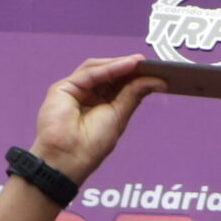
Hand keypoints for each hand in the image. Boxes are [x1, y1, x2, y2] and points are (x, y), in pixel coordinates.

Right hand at [28, 56, 163, 183]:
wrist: (68, 158)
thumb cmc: (90, 146)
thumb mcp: (119, 116)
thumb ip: (134, 95)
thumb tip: (156, 81)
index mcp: (100, 104)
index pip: (119, 84)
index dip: (135, 76)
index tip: (155, 70)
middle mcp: (87, 95)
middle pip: (108, 74)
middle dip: (128, 67)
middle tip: (149, 64)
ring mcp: (75, 90)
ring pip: (98, 69)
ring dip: (120, 64)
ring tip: (140, 62)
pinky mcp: (64, 87)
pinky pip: (89, 73)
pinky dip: (109, 68)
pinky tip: (127, 66)